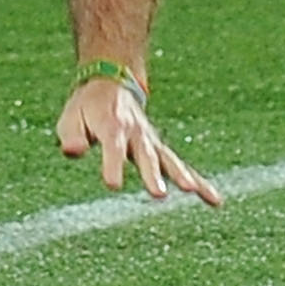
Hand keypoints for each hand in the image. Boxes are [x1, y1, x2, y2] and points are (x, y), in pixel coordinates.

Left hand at [56, 78, 222, 206]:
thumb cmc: (86, 108)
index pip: (112, 147)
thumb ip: (70, 135)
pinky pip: (181, 166)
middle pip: (146, 155)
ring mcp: (151, 141)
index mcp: (111, 126)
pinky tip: (214, 201)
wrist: (110, 83)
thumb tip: (72, 151)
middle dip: (153, 174)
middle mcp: (136, 134)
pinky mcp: (160, 149)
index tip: (113, 185)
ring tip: (192, 191)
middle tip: (159, 193)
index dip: (113, 165)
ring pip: (169, 160)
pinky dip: (200, 182)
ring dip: (181, 176)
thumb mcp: (70, 117)